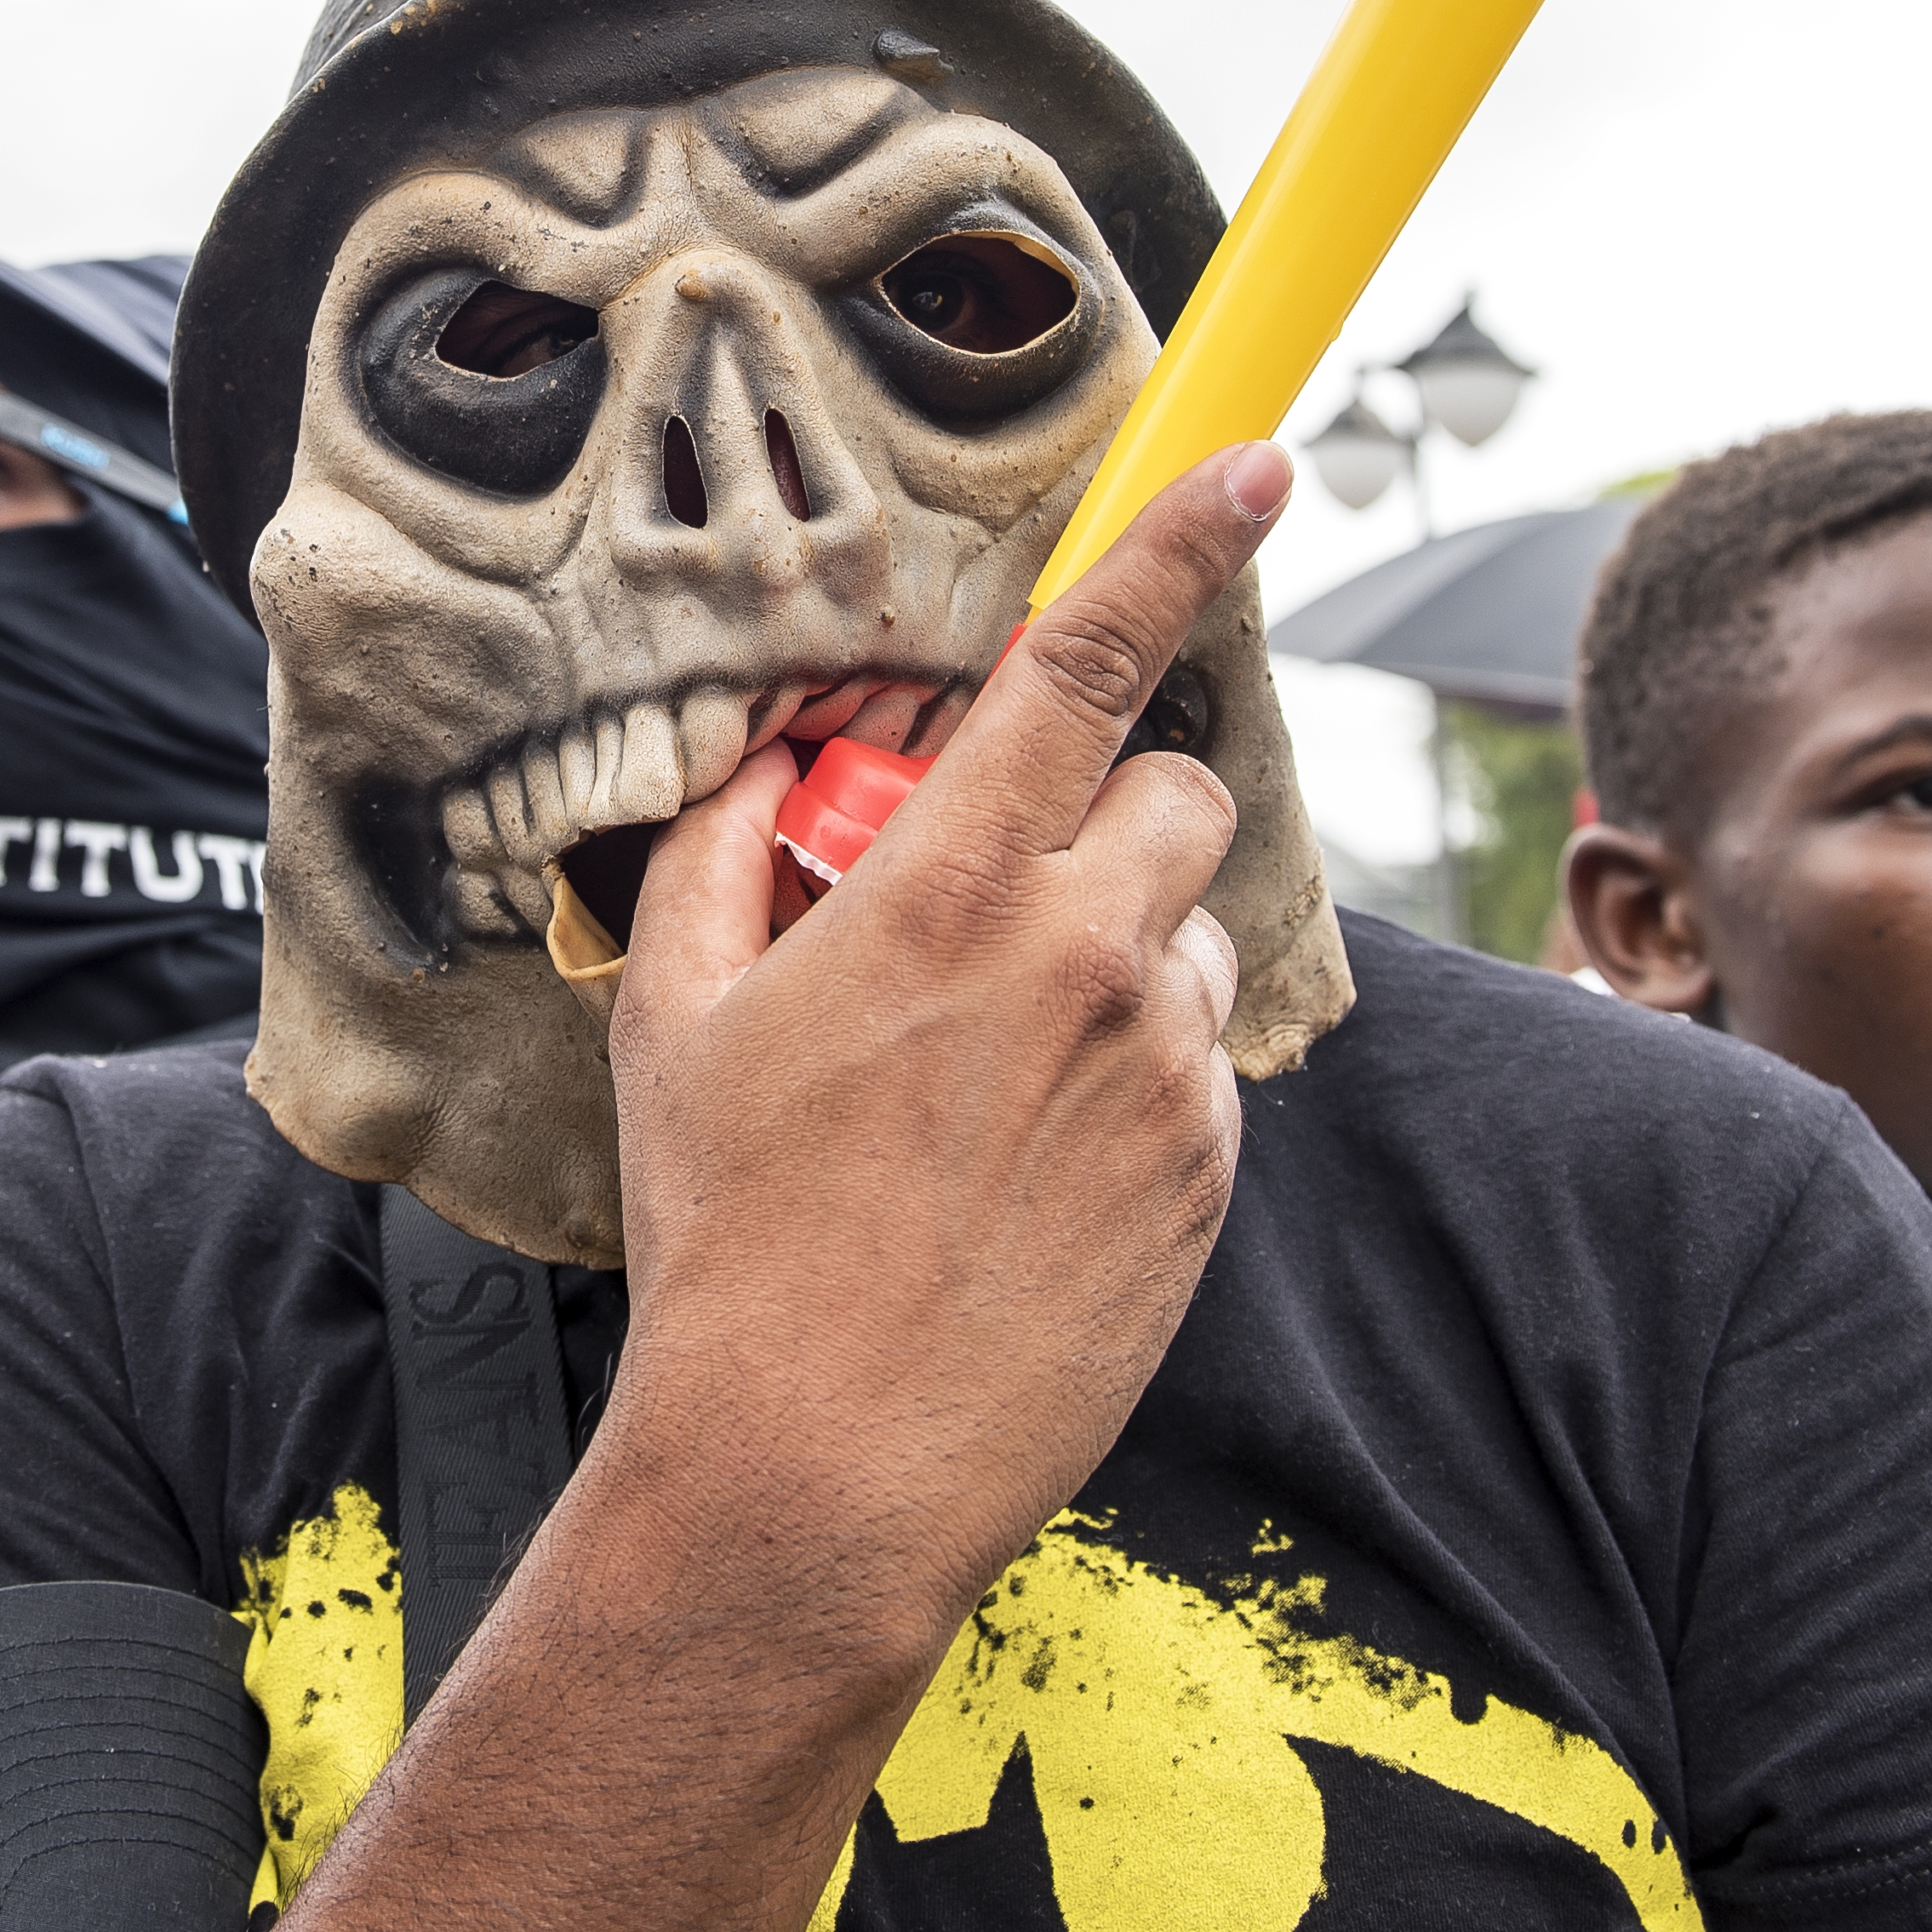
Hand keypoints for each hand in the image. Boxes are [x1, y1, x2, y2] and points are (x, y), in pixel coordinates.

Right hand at [142, 443, 1292, 1931]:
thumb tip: (768, 758)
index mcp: (953, 885)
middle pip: (1179, 790)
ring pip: (1191, 935)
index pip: (1090, 661)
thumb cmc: (732, 1236)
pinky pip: (1201, 1065)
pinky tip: (1034, 1162)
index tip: (1257, 464)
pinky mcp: (1208, 1172)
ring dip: (1122, 956)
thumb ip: (722, 847)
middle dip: (1116, 808)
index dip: (1183, 540)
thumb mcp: (674, 1015)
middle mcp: (1085, 953)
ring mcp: (1162, 1069)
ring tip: (1003, 1070)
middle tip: (1014, 897)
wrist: (819, 1466)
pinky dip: (1137, 1075)